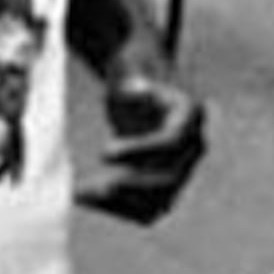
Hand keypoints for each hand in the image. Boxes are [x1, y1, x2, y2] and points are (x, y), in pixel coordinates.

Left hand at [77, 68, 204, 224]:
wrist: (141, 79)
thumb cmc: (133, 68)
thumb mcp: (130, 65)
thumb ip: (132, 78)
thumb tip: (133, 91)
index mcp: (191, 113)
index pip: (171, 141)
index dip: (139, 150)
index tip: (103, 152)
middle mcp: (193, 145)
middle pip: (170, 177)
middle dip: (130, 185)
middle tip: (93, 187)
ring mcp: (182, 167)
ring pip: (159, 199)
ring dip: (121, 204)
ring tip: (81, 195)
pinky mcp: (165, 182)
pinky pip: (148, 207)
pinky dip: (119, 208)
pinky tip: (86, 198)